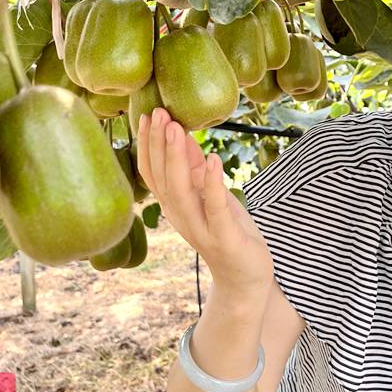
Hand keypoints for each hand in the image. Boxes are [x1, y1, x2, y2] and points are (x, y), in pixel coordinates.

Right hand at [136, 107, 274, 294]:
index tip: (146, 114)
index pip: (152, 173)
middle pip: (161, 179)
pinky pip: (215, 208)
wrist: (245, 278)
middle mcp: (180, 218)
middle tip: (158, 113)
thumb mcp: (210, 194)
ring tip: (176, 129)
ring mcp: (200, 229)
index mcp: (174, 206)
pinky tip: (214, 160)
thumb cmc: (228, 231)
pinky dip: (213, 184)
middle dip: (158, 144)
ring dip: (176, 159)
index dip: (147, 145)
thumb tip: (181, 133)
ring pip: (181, 192)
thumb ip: (195, 168)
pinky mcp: (224, 237)